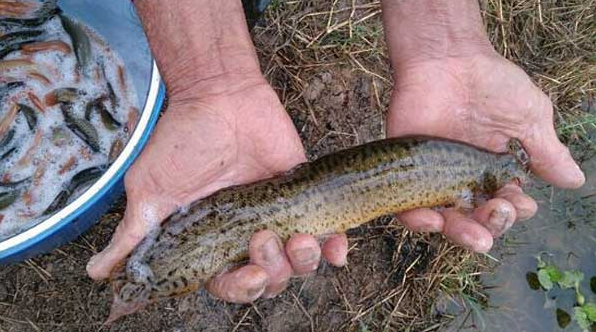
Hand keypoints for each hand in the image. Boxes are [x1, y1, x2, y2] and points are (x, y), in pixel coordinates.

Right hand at [86, 77, 347, 302]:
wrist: (219, 96)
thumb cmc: (181, 142)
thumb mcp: (150, 190)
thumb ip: (134, 234)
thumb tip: (98, 273)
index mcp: (212, 244)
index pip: (231, 284)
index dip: (243, 288)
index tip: (251, 273)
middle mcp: (246, 236)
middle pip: (270, 279)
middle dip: (273, 271)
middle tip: (266, 237)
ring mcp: (278, 217)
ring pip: (300, 263)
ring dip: (304, 261)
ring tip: (301, 238)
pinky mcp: (302, 197)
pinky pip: (328, 234)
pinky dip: (335, 248)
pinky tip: (337, 247)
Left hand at [387, 52, 584, 251]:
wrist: (447, 59)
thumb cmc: (491, 84)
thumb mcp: (529, 117)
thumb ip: (547, 152)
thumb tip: (575, 181)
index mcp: (496, 172)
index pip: (508, 204)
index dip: (516, 210)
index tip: (520, 202)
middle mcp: (466, 181)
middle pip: (479, 220)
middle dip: (493, 225)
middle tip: (498, 211)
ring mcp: (434, 178)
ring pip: (447, 221)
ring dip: (462, 234)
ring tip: (474, 236)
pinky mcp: (406, 173)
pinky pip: (408, 208)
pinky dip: (419, 220)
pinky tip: (433, 220)